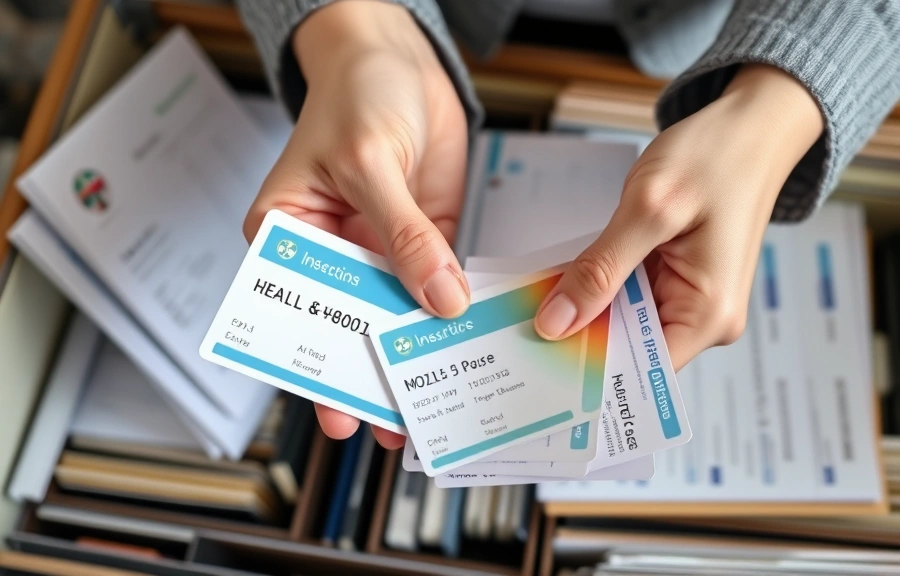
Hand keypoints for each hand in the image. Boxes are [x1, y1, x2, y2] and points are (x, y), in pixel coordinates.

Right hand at [243, 1, 469, 447]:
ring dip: (415, 351)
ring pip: (396, 312)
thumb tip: (439, 301)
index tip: (339, 412)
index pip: (296, 313)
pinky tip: (465, 342)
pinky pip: (437, 282)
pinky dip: (451, 312)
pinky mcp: (423, 237)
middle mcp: (330, 251)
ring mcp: (378, 247)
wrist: (397, 56)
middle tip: (396, 424)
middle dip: (372, 373)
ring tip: (437, 400)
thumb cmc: (356, 93)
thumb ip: (404, 236)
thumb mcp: (369, 164)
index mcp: (286, 236)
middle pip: (349, 324)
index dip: (316, 366)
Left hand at [534, 64, 823, 370]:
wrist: (753, 124)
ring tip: (535, 301)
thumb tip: (556, 323)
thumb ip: (601, 269)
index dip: (588, 369)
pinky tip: (566, 278)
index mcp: (708, 314)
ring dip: (585, 308)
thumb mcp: (649, 209)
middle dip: (579, 337)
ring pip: (623, 322)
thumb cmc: (717, 155)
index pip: (640, 371)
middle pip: (628, 350)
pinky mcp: (678, 280)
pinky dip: (599, 286)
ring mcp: (692, 300)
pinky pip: (630, 296)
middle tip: (519, 329)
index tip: (536, 364)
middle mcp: (705, 318)